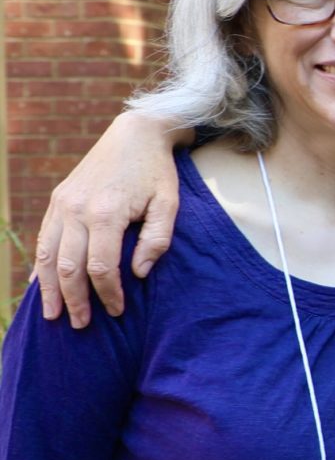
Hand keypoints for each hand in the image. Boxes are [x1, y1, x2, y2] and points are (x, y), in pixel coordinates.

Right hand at [34, 111, 186, 327]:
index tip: (117, 311)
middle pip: (68, 267)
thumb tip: (138, 274)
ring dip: (49, 289)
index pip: (100, 267)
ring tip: (53, 315)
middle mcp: (76, 210)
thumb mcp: (169, 204)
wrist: (134, 134)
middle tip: (81, 326)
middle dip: (74, 300)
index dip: (107, 294)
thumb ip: (156, 240)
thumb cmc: (156, 172)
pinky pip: (43, 239)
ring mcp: (61, 204)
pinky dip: (40, 265)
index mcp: (106, 213)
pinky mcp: (57, 200)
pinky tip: (39, 286)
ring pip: (47, 256)